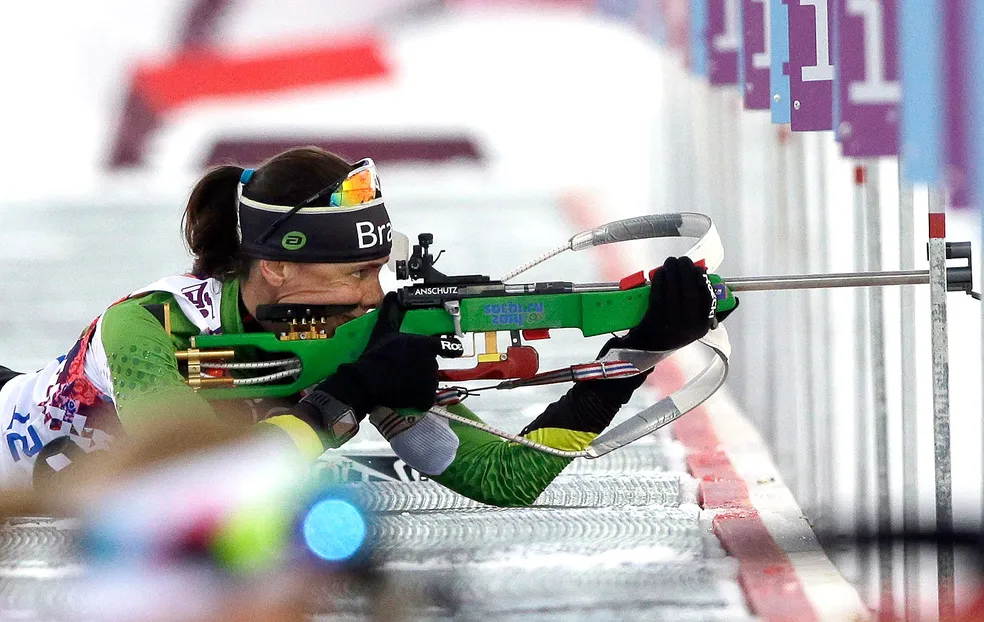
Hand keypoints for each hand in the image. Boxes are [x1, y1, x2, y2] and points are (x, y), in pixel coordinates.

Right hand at [315, 293, 455, 415]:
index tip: (455, 350)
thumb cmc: (377, 354)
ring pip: (429, 382)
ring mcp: (430, 380)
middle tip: (403, 370)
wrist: (368, 379)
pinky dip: (418, 399)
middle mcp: (432, 361)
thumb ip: (391, 312)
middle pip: (431, 366)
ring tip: (401, 382)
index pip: (446, 346)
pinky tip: (405, 395)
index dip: (450, 348)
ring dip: (419, 384)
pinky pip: (426, 399)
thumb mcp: (384, 330)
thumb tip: (392, 295)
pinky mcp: (427, 396)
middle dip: (420, 369)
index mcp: (426, 344)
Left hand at [621, 256, 714, 351]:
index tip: (700, 271)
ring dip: (672, 269)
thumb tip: (734, 299)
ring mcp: (670, 319)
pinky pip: (658, 291)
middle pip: (690, 292)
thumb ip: (716, 313)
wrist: (650, 346)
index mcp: (702, 325)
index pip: (708, 300)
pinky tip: (661, 271)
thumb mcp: (699, 327)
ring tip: (671, 261)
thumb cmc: (678, 331)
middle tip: (683, 260)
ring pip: (673, 288)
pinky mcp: (653, 314)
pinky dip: (660, 278)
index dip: (705, 282)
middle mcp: (687, 323)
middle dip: (687, 270)